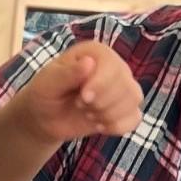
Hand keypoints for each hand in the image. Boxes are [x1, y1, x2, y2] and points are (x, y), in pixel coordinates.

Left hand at [12, 40, 141, 145]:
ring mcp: (123, 86)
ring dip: (108, 115)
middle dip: (101, 104)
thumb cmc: (45, 94)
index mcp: (96, 53)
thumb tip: (89, 63)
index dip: (101, 85)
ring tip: (88, 114)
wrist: (47, 116)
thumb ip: (66, 74)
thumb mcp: (47, 83)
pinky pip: (135, 118)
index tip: (82, 98)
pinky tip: (100, 125)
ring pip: (134, 100)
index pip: (113, 66)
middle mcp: (115, 66)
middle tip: (79, 105)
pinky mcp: (126, 107)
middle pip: (126, 85)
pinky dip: (117, 127)